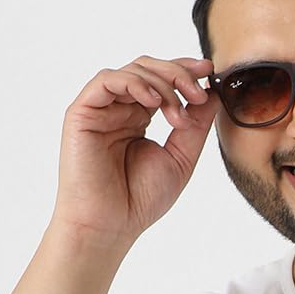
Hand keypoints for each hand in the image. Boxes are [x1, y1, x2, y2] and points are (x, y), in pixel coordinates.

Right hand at [50, 55, 219, 247]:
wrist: (110, 225)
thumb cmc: (140, 200)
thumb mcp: (180, 158)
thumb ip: (195, 125)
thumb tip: (212, 94)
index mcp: (139, 117)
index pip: (162, 80)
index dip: (185, 69)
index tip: (209, 71)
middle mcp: (119, 109)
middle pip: (149, 68)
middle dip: (178, 74)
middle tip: (198, 92)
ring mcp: (101, 109)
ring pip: (132, 71)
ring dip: (162, 84)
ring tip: (178, 114)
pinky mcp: (82, 112)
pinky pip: (107, 81)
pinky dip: (134, 83)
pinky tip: (154, 102)